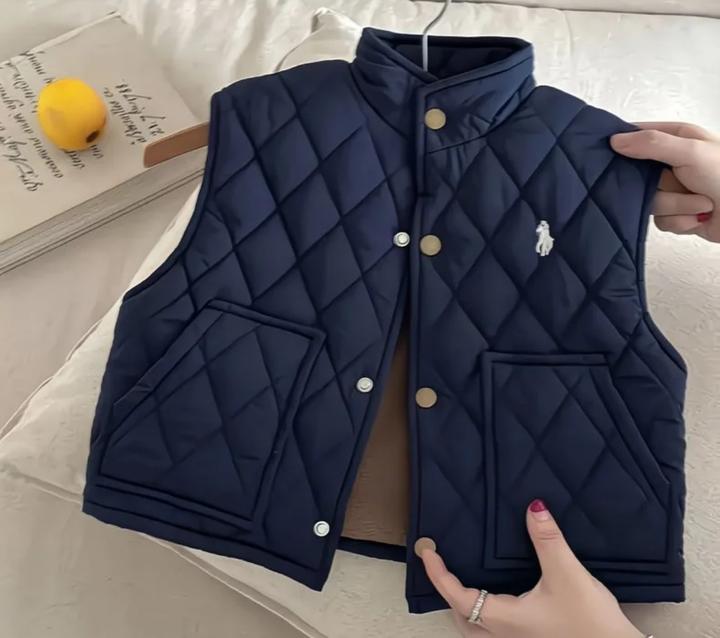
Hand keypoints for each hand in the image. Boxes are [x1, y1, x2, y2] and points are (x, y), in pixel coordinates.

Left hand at [419, 500, 644, 637]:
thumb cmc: (590, 623)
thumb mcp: (568, 576)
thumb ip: (548, 540)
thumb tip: (534, 507)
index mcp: (504, 619)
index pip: (456, 596)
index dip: (438, 574)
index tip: (426, 552)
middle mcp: (506, 636)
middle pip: (461, 619)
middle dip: (447, 594)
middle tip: (441, 567)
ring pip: (477, 630)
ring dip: (465, 608)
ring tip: (464, 583)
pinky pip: (496, 632)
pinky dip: (485, 615)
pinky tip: (501, 600)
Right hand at [610, 122, 719, 241]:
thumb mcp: (691, 151)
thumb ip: (652, 144)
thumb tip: (614, 141)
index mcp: (676, 139)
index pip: (636, 138)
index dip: (622, 148)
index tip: (612, 160)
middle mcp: (670, 163)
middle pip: (636, 177)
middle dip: (658, 187)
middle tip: (676, 183)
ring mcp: (672, 190)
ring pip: (649, 202)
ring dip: (676, 206)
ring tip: (701, 203)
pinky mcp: (675, 214)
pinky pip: (660, 221)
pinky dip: (680, 221)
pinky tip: (698, 217)